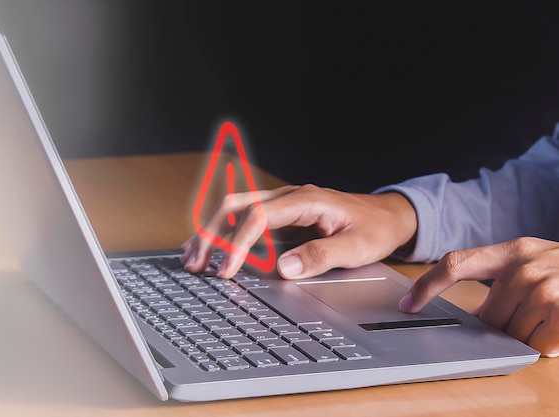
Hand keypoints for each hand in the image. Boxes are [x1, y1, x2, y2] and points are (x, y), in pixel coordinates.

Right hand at [181, 184, 417, 278]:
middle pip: (237, 206)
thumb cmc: (374, 228)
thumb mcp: (356, 247)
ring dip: (211, 232)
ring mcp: (283, 204)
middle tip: (195, 263)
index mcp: (306, 199)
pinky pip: (245, 220)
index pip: (259, 216)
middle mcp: (288, 196)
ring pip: (235, 210)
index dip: (239, 244)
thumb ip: (321, 256)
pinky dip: (225, 234)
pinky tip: (212, 249)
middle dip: (211, 234)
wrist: (387, 215)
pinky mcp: (282, 216)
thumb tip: (283, 267)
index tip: (228, 271)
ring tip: (191, 257)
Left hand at [399, 237, 558, 356]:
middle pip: (488, 316)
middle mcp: (526, 265)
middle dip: (502, 327)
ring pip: (511, 334)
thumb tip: (476, 317)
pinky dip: (548, 344)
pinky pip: (538, 345)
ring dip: (527, 335)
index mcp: (513, 250)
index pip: (455, 264)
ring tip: (552, 315)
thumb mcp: (537, 263)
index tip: (407, 304)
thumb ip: (503, 281)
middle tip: (530, 316)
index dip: (426, 285)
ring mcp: (546, 287)